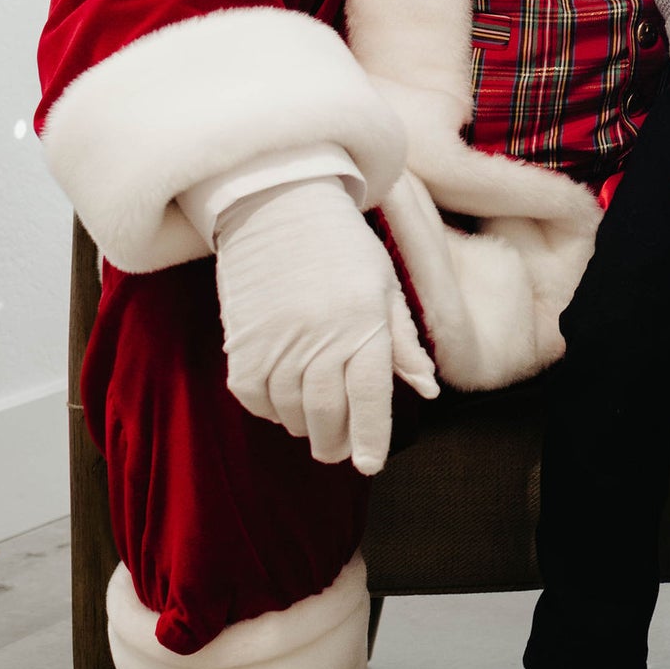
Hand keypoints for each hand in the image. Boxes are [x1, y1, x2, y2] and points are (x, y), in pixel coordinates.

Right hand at [213, 179, 436, 474]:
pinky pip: (255, 396)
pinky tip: (284, 401)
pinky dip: (270, 408)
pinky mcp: (242, 342)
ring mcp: (277, 341)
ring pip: (291, 411)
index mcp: (363, 322)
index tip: (370, 464)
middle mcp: (320, 336)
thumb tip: (428, 388)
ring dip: (304, 426)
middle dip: (336, 442)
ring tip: (315, 424)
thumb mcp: (383, 286)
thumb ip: (402, 343)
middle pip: (328, 414)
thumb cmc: (341, 246)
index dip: (371, 437)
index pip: (370, 398)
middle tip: (340, 451)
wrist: (278, 204)